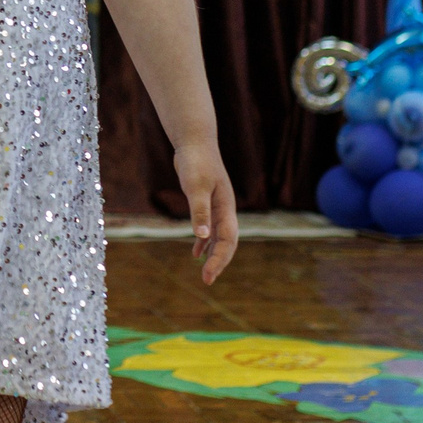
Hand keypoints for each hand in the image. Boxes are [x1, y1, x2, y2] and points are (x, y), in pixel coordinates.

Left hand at [175, 137, 236, 282]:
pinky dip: (204, 241)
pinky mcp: (207, 202)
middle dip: (219, 262)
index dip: (219, 260)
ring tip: (206, 272)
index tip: (207, 276)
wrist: (195, 142)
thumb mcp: (196, 187)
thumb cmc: (196, 162)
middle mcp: (225, 210)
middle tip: (207, 280)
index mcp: (226, 208)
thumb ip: (200, 211)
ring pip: (219, 237)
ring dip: (213, 254)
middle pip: (227, 242)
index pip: (227, 240)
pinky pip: (209, 228)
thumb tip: (203, 237)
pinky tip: (196, 252)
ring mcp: (217, 206)